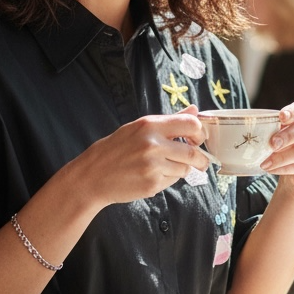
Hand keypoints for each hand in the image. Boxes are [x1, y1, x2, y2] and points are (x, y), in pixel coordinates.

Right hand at [86, 106, 210, 204]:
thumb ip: (169, 120)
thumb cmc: (116, 149)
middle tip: (201, 162)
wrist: (93, 175)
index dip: (200, 133)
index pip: (191, 124)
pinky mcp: (152, 184)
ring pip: (184, 169)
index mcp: (150, 125)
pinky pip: (172, 181)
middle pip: (193, 152)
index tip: (197, 140)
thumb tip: (194, 110)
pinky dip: (168, 179)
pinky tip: (152, 175)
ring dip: (181, 169)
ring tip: (164, 167)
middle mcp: (153, 144)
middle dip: (201, 159)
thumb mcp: (139, 128)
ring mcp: (153, 166)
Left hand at [259, 100, 293, 192]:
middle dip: (287, 136)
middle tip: (272, 144)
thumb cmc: (288, 146)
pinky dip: (286, 168)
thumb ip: (276, 130)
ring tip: (266, 163)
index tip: (281, 116)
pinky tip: (273, 169)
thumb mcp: (281, 134)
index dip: (293, 112)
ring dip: (283, 157)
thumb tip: (262, 132)